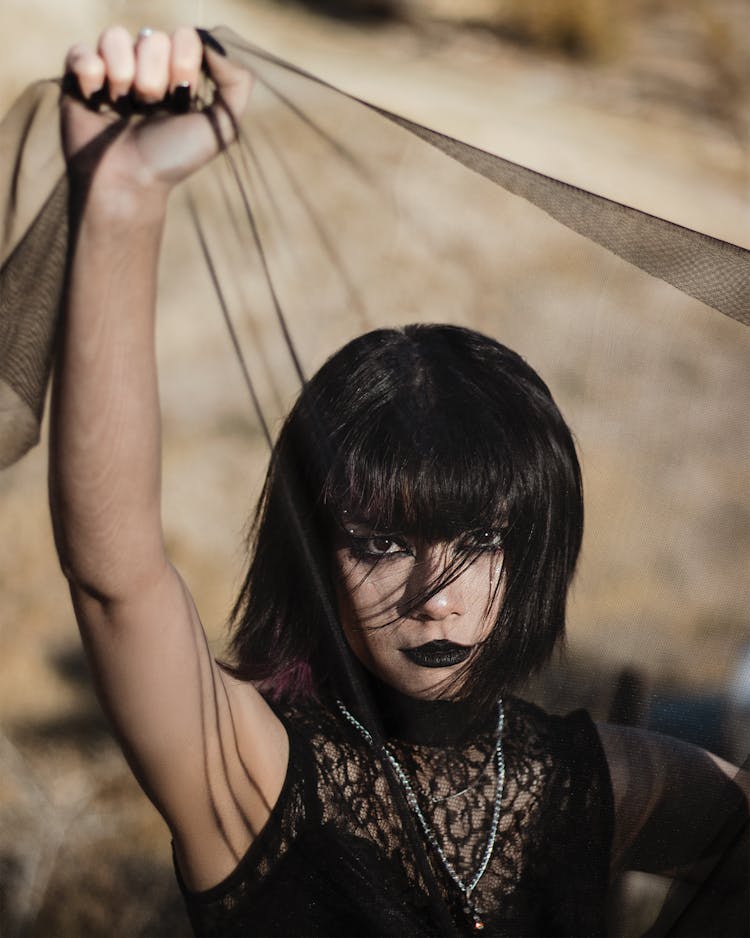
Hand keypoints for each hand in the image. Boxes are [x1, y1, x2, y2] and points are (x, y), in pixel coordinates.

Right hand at [62, 26, 252, 210]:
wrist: (130, 182)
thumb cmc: (174, 158)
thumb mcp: (223, 126)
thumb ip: (237, 82)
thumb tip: (214, 43)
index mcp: (178, 71)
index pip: (185, 36)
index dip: (183, 66)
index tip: (180, 101)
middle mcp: (145, 64)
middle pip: (152, 37)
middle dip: (154, 80)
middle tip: (150, 111)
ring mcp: (111, 67)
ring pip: (115, 37)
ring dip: (123, 78)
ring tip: (123, 109)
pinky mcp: (78, 75)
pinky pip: (82, 51)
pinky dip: (92, 76)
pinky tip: (98, 102)